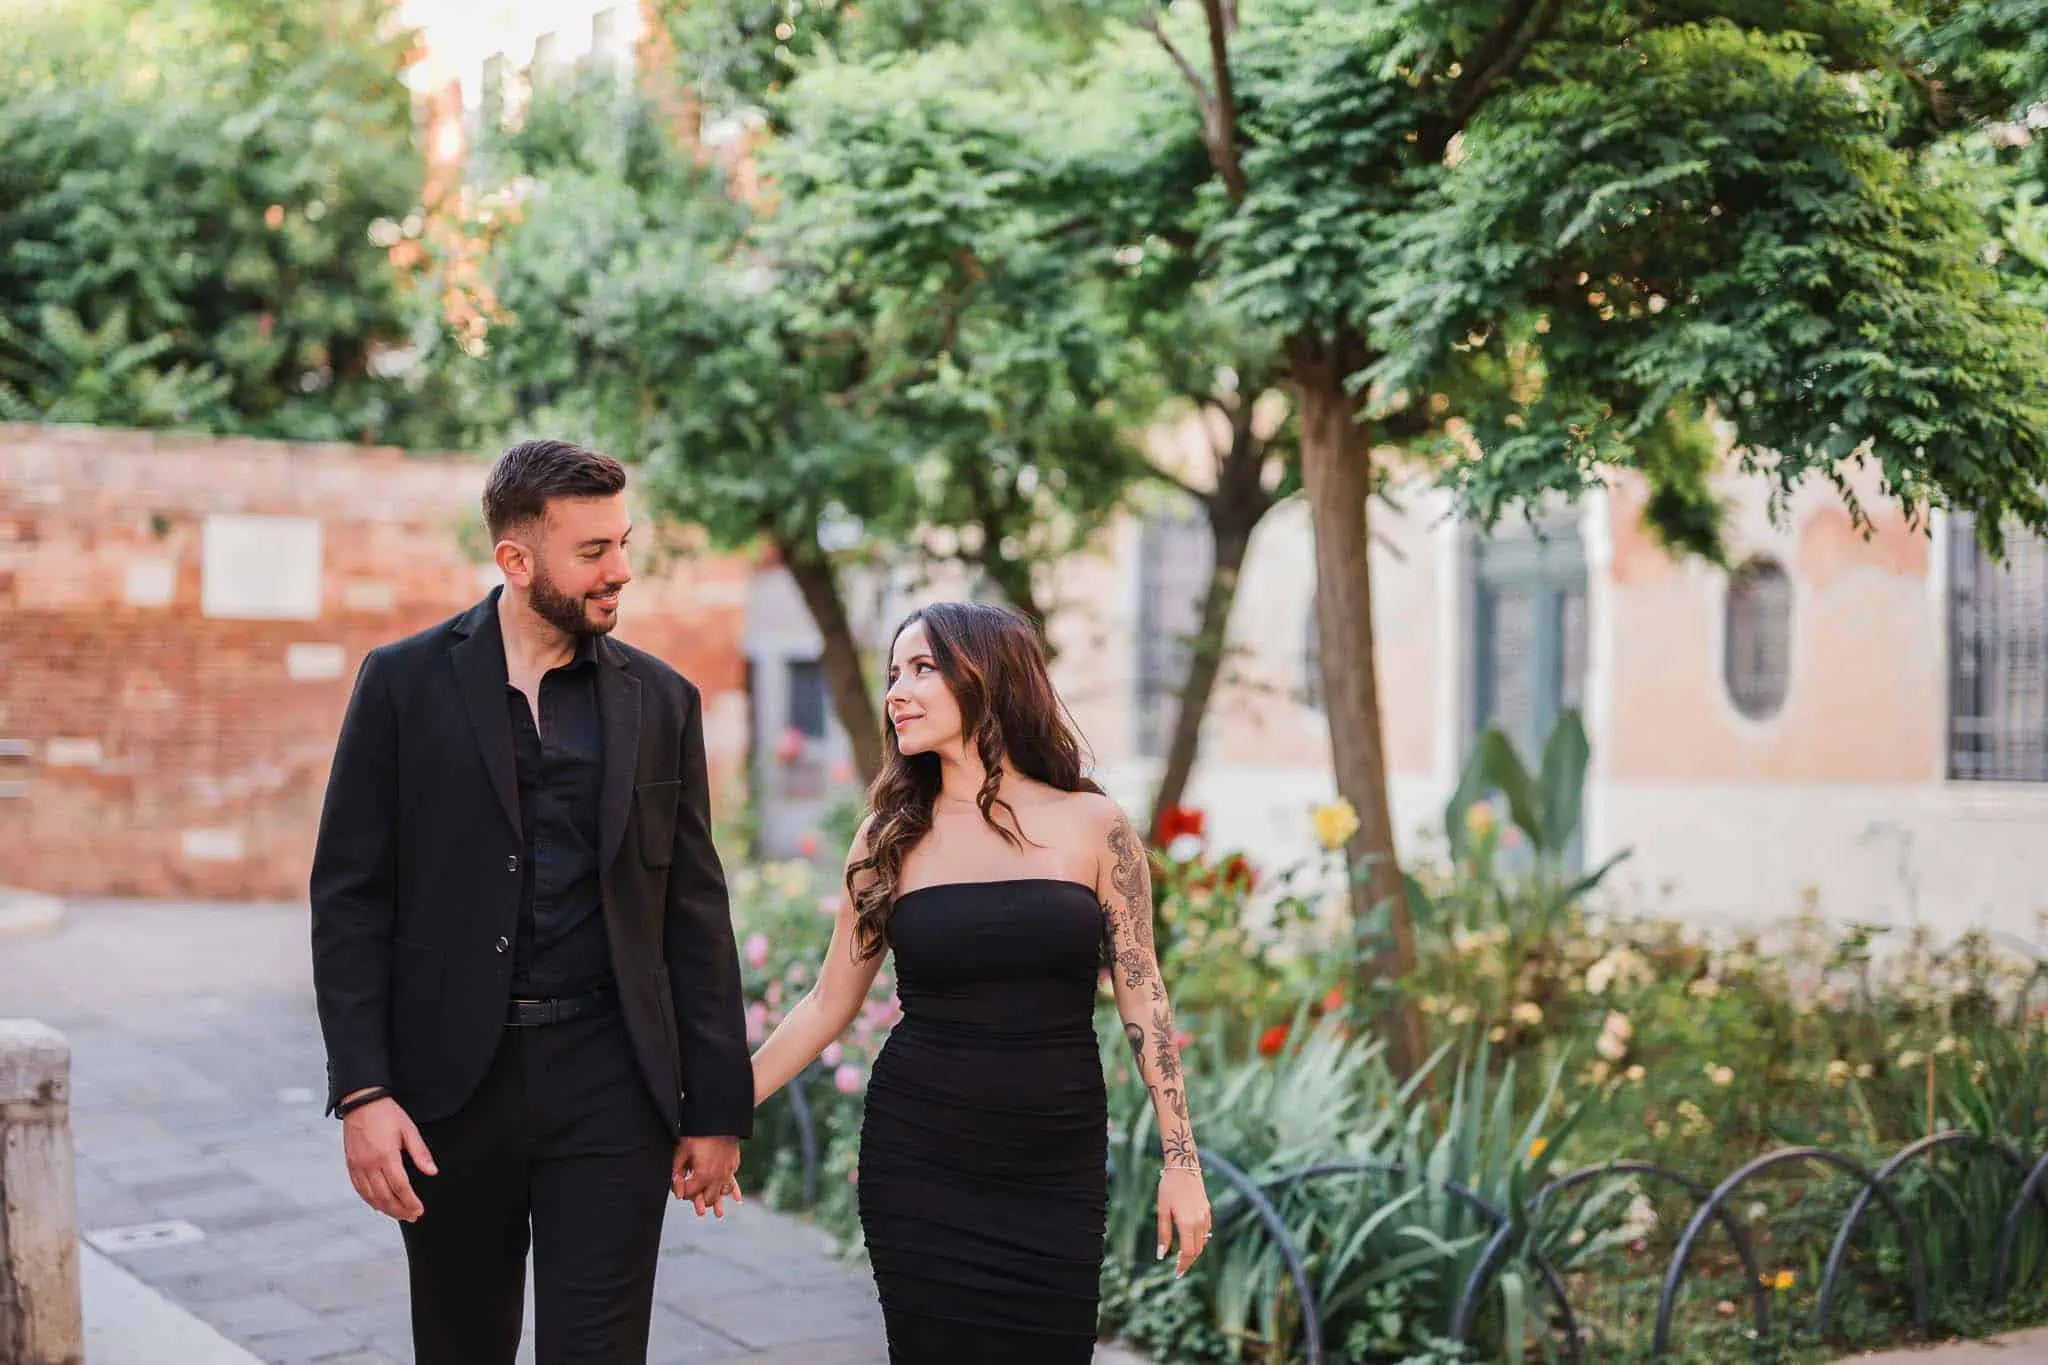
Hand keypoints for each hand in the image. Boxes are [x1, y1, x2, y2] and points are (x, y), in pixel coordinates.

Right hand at [343, 1097, 436, 1222]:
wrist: (361, 1102)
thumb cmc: (387, 1114)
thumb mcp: (409, 1129)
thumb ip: (420, 1153)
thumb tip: (432, 1172)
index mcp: (386, 1155)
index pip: (400, 1187)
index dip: (410, 1202)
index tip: (419, 1210)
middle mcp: (369, 1164)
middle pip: (385, 1197)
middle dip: (399, 1210)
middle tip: (412, 1216)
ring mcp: (358, 1166)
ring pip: (371, 1196)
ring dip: (386, 1209)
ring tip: (399, 1214)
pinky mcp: (351, 1165)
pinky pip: (359, 1189)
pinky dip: (370, 1200)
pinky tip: (379, 1204)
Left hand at [672, 1135, 742, 1217]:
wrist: (720, 1119)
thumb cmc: (699, 1134)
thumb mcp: (682, 1151)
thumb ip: (677, 1171)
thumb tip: (677, 1189)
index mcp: (703, 1176)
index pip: (691, 1194)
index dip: (682, 1191)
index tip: (678, 1185)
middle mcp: (718, 1177)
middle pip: (708, 1199)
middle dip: (700, 1202)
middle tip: (697, 1208)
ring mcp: (727, 1172)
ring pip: (722, 1193)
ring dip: (719, 1202)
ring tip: (718, 1214)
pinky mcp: (733, 1165)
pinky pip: (733, 1182)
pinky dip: (734, 1191)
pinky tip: (737, 1199)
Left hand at [1157, 1167, 1211, 1278]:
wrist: (1183, 1167)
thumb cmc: (1168, 1188)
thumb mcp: (1162, 1211)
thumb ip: (1163, 1234)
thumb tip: (1160, 1255)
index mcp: (1187, 1223)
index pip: (1188, 1253)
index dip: (1183, 1265)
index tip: (1177, 1274)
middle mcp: (1199, 1222)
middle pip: (1197, 1250)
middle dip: (1188, 1261)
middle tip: (1178, 1269)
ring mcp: (1206, 1216)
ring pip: (1203, 1242)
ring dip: (1195, 1252)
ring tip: (1183, 1257)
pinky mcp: (1208, 1210)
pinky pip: (1206, 1231)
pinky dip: (1200, 1240)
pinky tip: (1191, 1240)